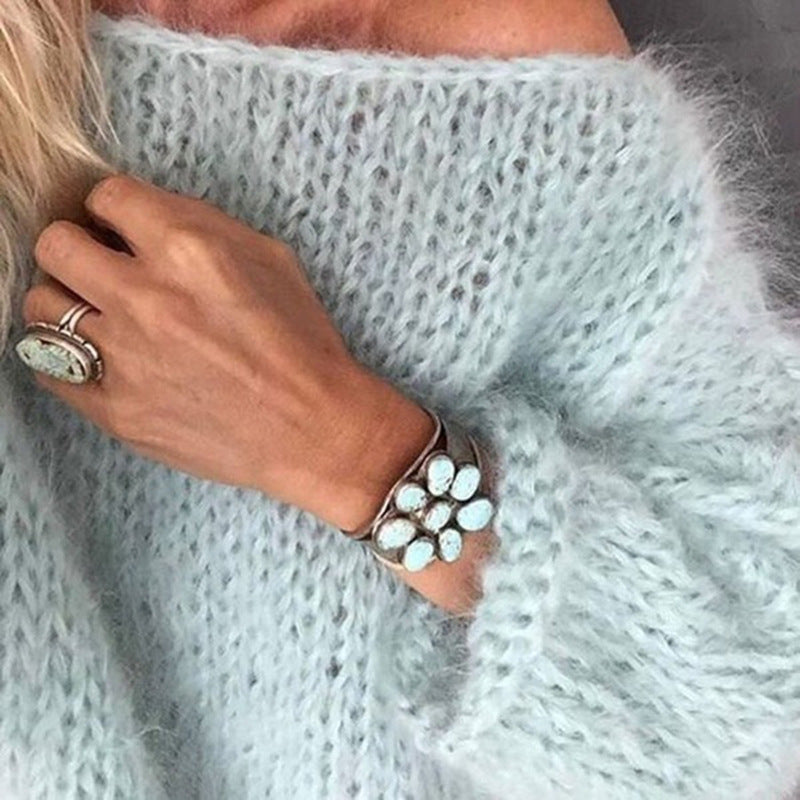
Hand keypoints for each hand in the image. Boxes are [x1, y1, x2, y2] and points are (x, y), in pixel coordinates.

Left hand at [22, 172, 427, 525]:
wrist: (312, 430)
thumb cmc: (302, 345)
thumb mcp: (273, 261)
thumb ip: (204, 226)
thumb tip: (150, 216)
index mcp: (188, 251)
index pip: (105, 196)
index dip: (111, 209)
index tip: (117, 226)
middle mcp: (145, 297)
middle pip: (55, 245)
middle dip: (75, 247)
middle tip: (98, 266)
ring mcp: (123, 357)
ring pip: (41, 307)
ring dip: (67, 303)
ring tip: (98, 317)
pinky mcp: (115, 410)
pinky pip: (47, 369)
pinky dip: (65, 358)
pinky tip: (97, 359)